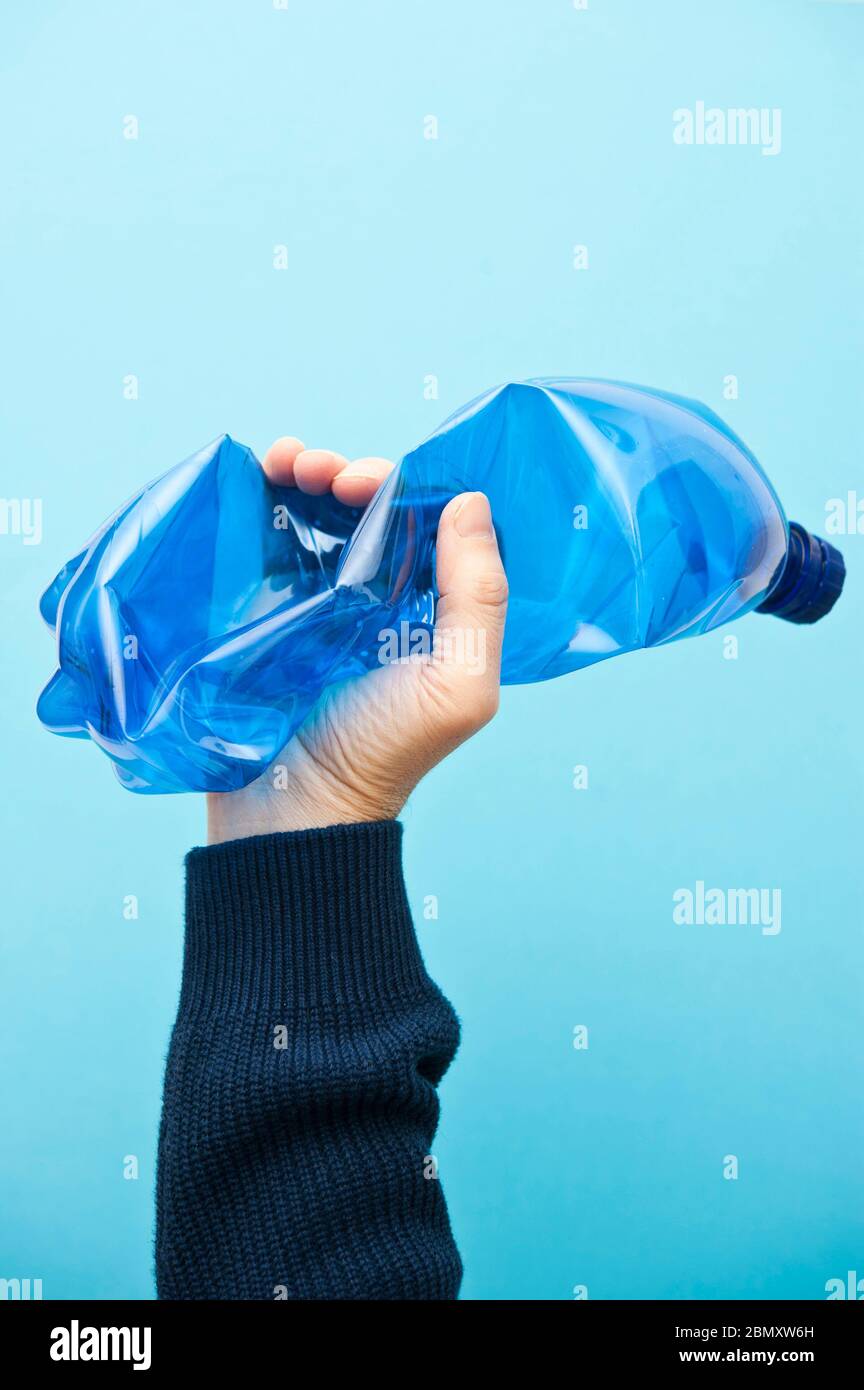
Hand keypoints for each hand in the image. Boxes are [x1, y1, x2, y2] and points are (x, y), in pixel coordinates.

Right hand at [207, 437, 508, 842]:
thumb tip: (470, 501)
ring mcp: (318, 603)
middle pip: (371, 511)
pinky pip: (269, 539)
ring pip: (319, 515)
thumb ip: (478, 597)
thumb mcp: (457, 684)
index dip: (408, 487)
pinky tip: (259, 477)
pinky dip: (264, 499)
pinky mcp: (265, 610)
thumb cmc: (382, 754)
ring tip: (287, 462)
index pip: (429, 524)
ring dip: (307, 474)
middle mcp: (380, 599)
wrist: (290, 810)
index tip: (375, 480)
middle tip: (327, 475)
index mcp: (434, 610)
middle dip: (351, 476)